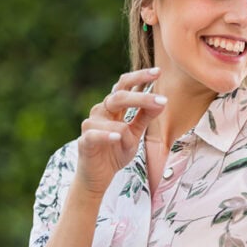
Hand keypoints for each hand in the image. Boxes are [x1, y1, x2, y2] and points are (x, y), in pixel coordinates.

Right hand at [75, 67, 166, 196]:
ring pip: (113, 121)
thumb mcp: (136, 132)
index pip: (124, 85)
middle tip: (161, 100)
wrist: (98, 175)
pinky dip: (107, 135)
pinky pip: (95, 134)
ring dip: (127, 133)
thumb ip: (145, 116)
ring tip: (130, 142)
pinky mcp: (84, 141)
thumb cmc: (116, 150)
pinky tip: (116, 137)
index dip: (140, 76)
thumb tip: (163, 100)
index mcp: (113, 106)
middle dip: (141, 97)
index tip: (158, 71)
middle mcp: (101, 111)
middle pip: (119, 97)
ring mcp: (91, 125)